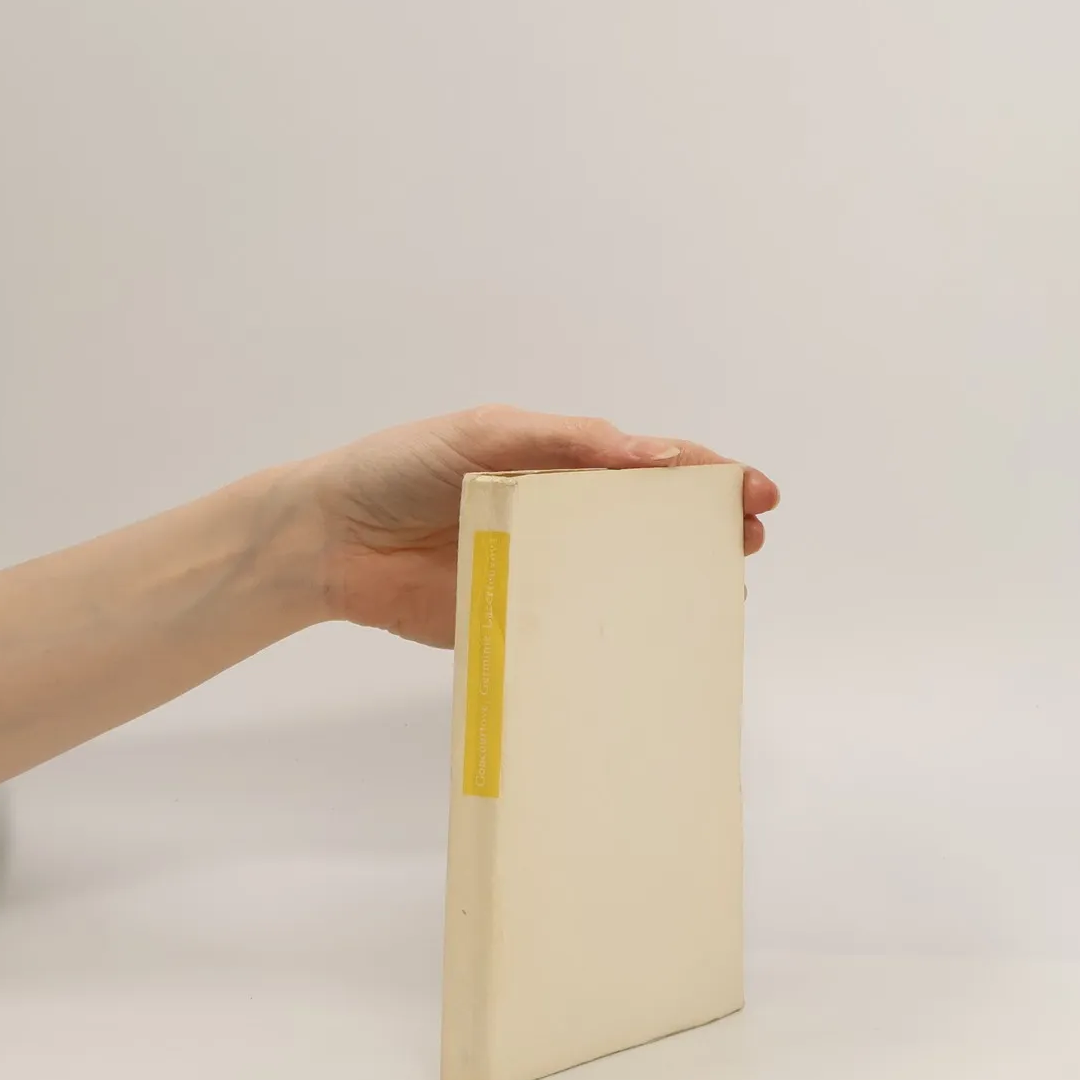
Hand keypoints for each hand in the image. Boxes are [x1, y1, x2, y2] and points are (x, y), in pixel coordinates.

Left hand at [298, 406, 779, 646]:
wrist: (326, 540)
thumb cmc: (401, 468)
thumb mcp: (485, 435)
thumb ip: (564, 443)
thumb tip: (649, 454)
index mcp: (562, 462)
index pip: (651, 464)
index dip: (706, 474)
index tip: (753, 491)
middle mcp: (564, 516)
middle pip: (654, 522)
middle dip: (710, 527)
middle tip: (751, 537)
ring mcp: (545, 571)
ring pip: (627, 578)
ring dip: (677, 582)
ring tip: (724, 590)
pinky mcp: (517, 621)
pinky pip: (578, 631)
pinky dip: (619, 636)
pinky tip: (654, 644)